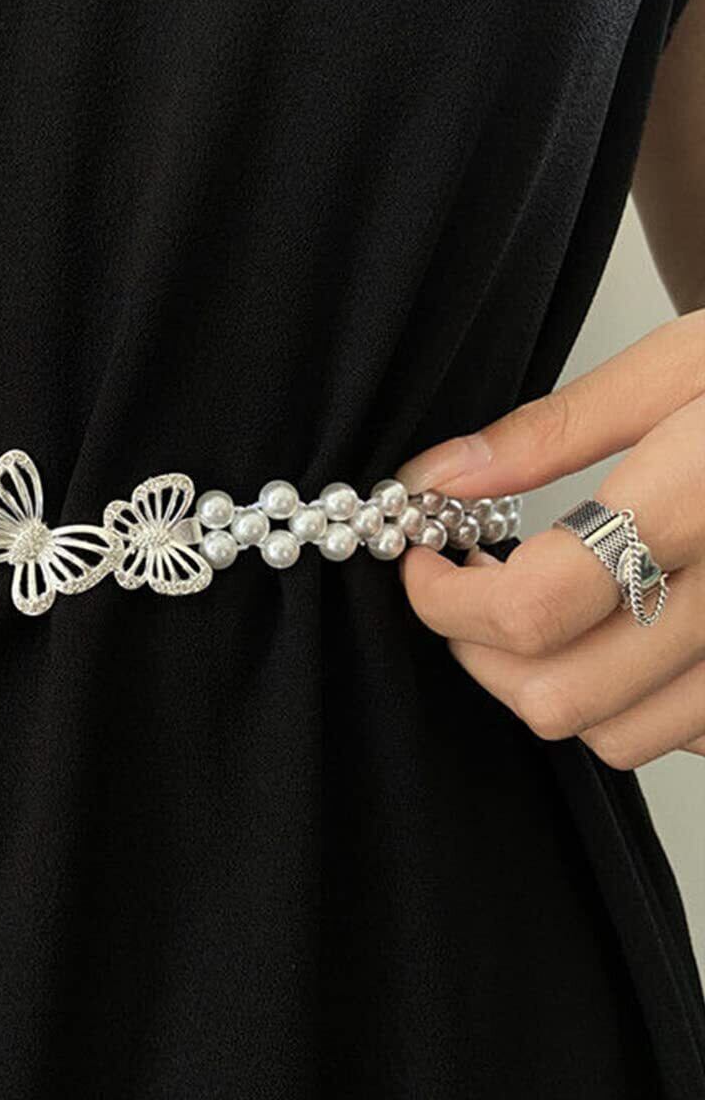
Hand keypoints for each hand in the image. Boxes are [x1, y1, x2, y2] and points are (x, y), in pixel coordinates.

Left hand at [393, 311, 704, 769]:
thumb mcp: (685, 362)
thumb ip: (551, 430)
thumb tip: (435, 481)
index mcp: (704, 503)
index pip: (535, 607)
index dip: (445, 599)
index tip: (423, 559)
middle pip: (559, 697)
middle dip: (479, 650)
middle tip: (467, 587)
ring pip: (616, 736)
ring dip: (545, 681)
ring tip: (539, 605)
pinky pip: (684, 734)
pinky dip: (628, 698)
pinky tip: (625, 625)